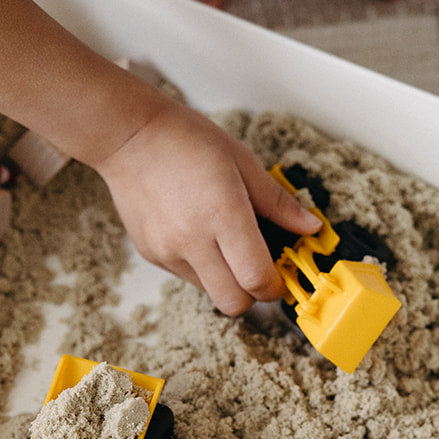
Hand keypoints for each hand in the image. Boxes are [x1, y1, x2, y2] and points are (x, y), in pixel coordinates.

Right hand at [91, 100, 321, 314]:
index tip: (282, 272)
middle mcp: (192, 240)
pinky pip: (186, 276)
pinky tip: (197, 232)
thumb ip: (278, 202)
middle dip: (253, 293)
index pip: (257, 279)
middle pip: (234, 302)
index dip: (276, 285)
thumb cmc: (186, 140)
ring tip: (226, 242)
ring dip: (226, 279)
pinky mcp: (151, 254)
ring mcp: (168, 251)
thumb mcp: (243, 162)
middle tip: (259, 266)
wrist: (129, 136)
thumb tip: (309, 226)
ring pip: (210, 292)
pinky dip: (201, 266)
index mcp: (223, 215)